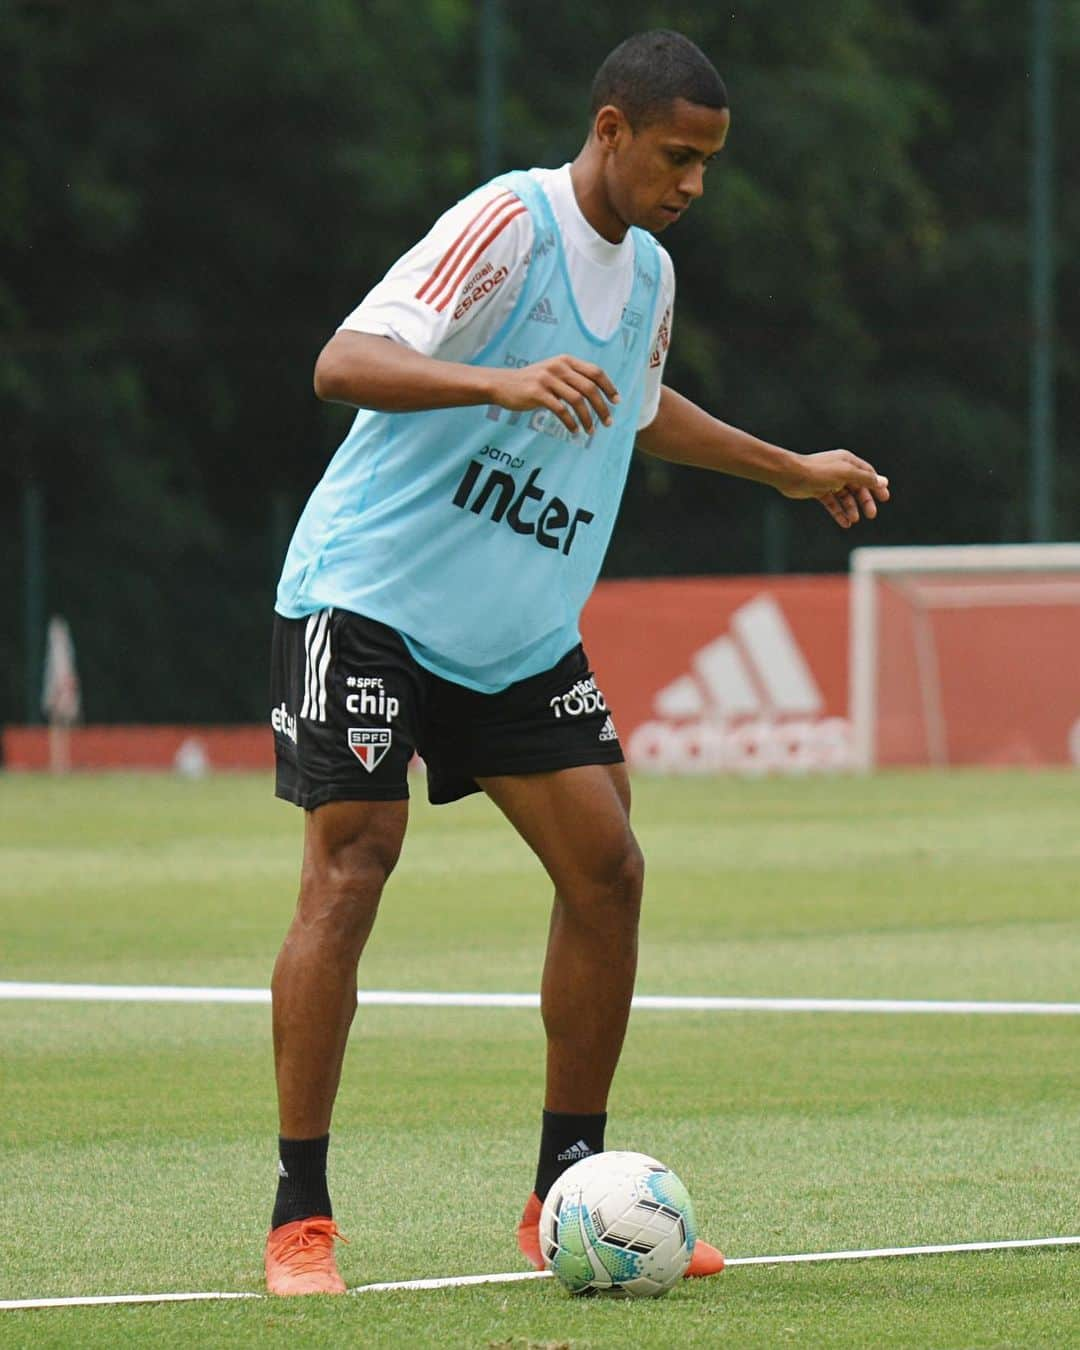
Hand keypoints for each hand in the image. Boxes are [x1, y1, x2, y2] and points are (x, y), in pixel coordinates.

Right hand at [489, 355, 618, 436]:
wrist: (502, 384)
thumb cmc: (531, 382)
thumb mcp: (553, 372)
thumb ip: (572, 377)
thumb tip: (596, 392)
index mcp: (566, 360)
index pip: (595, 372)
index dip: (609, 387)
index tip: (616, 401)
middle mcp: (559, 367)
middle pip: (589, 388)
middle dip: (602, 407)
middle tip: (608, 422)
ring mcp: (548, 379)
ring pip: (577, 401)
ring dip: (587, 418)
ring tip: (591, 431)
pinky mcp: (537, 393)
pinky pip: (561, 410)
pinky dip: (571, 423)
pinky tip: (574, 431)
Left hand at [779, 449, 889, 528]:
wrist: (791, 475)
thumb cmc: (818, 471)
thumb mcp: (846, 473)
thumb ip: (865, 478)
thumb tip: (883, 482)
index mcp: (848, 461)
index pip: (867, 474)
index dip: (876, 485)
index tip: (885, 498)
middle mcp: (839, 470)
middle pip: (857, 487)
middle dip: (865, 501)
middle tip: (872, 515)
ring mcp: (829, 481)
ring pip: (845, 497)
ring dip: (851, 509)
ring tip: (854, 520)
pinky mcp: (818, 491)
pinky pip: (832, 503)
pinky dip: (839, 513)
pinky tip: (844, 523)